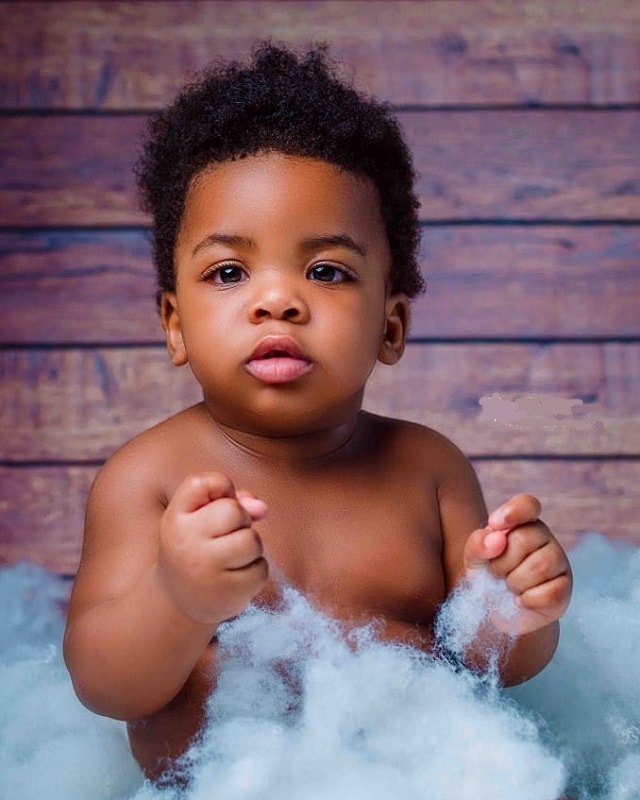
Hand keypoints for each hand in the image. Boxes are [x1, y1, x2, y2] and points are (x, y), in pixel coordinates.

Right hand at [156, 472, 268, 625]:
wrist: (179, 600)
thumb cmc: (196, 547)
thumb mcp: (199, 517)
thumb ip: (231, 500)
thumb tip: (262, 508)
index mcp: (174, 518)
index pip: (202, 483)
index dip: (221, 488)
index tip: (213, 506)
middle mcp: (185, 543)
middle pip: (234, 511)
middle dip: (240, 521)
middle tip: (223, 537)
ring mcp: (206, 570)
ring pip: (252, 541)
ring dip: (250, 547)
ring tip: (230, 558)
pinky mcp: (228, 592)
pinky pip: (261, 569)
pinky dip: (255, 571)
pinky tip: (235, 578)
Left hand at [463, 494, 571, 635]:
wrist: (497, 612)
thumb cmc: (487, 577)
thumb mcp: (474, 559)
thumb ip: (478, 543)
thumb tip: (496, 537)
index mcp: (522, 523)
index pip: (527, 505)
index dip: (513, 511)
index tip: (494, 524)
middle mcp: (543, 538)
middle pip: (525, 539)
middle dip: (502, 562)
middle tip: (496, 573)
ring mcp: (558, 562)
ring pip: (540, 565)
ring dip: (514, 582)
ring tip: (509, 586)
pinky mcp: (564, 588)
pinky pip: (548, 593)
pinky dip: (527, 600)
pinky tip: (522, 600)